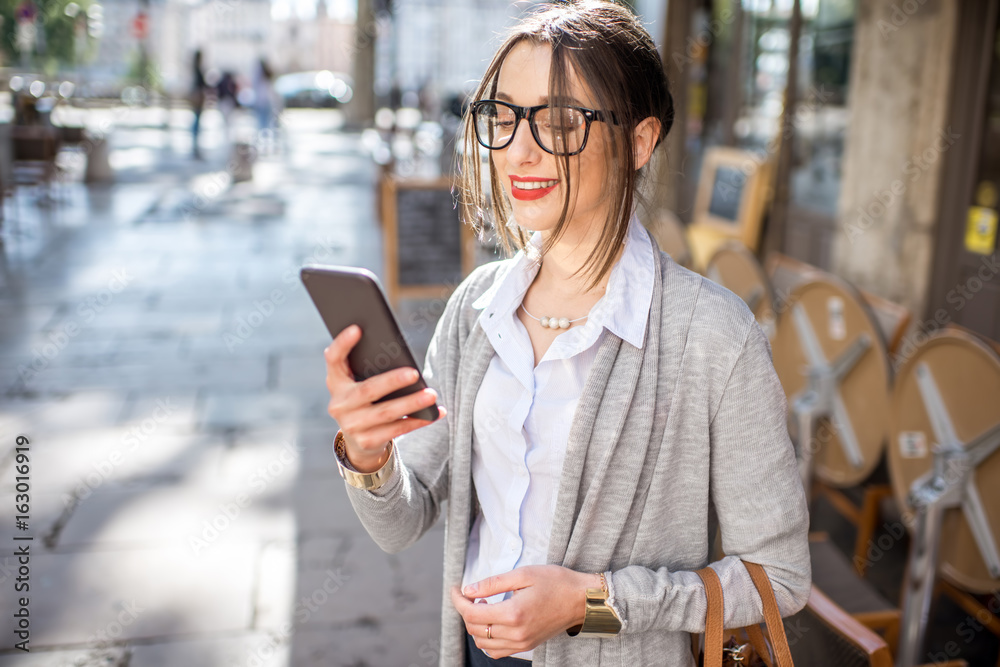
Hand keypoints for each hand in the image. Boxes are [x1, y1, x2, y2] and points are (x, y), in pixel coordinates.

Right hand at [324, 324, 445, 471]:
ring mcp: (351, 425)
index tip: (357, 328)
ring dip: (411, 403)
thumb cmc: (366, 400)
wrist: (358, 440)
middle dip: (392, 381)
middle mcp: (339, 404)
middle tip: (414, 373)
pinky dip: (418, 420)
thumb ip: (370, 368)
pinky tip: (435, 413)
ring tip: (431, 394)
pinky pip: (397, 429)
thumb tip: (401, 355)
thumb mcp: (360, 383)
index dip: (342, 344)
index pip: (333, 359)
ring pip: (386, 412)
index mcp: (336, 382)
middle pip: (367, 390)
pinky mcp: (367, 441)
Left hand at [449, 565, 597, 658]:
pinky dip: (487, 640)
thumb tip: (468, 590)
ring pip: (483, 643)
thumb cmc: (556, 582)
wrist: (582, 600)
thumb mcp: (523, 574)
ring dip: (475, 625)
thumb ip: (492, 584)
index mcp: (513, 614)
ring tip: (481, 606)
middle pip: (475, 629)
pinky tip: (492, 623)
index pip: (472, 614)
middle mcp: (515, 633)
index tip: (456, 589)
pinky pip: (497, 651)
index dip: (458, 601)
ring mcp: (521, 643)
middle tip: (468, 594)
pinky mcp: (526, 646)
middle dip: (465, 611)